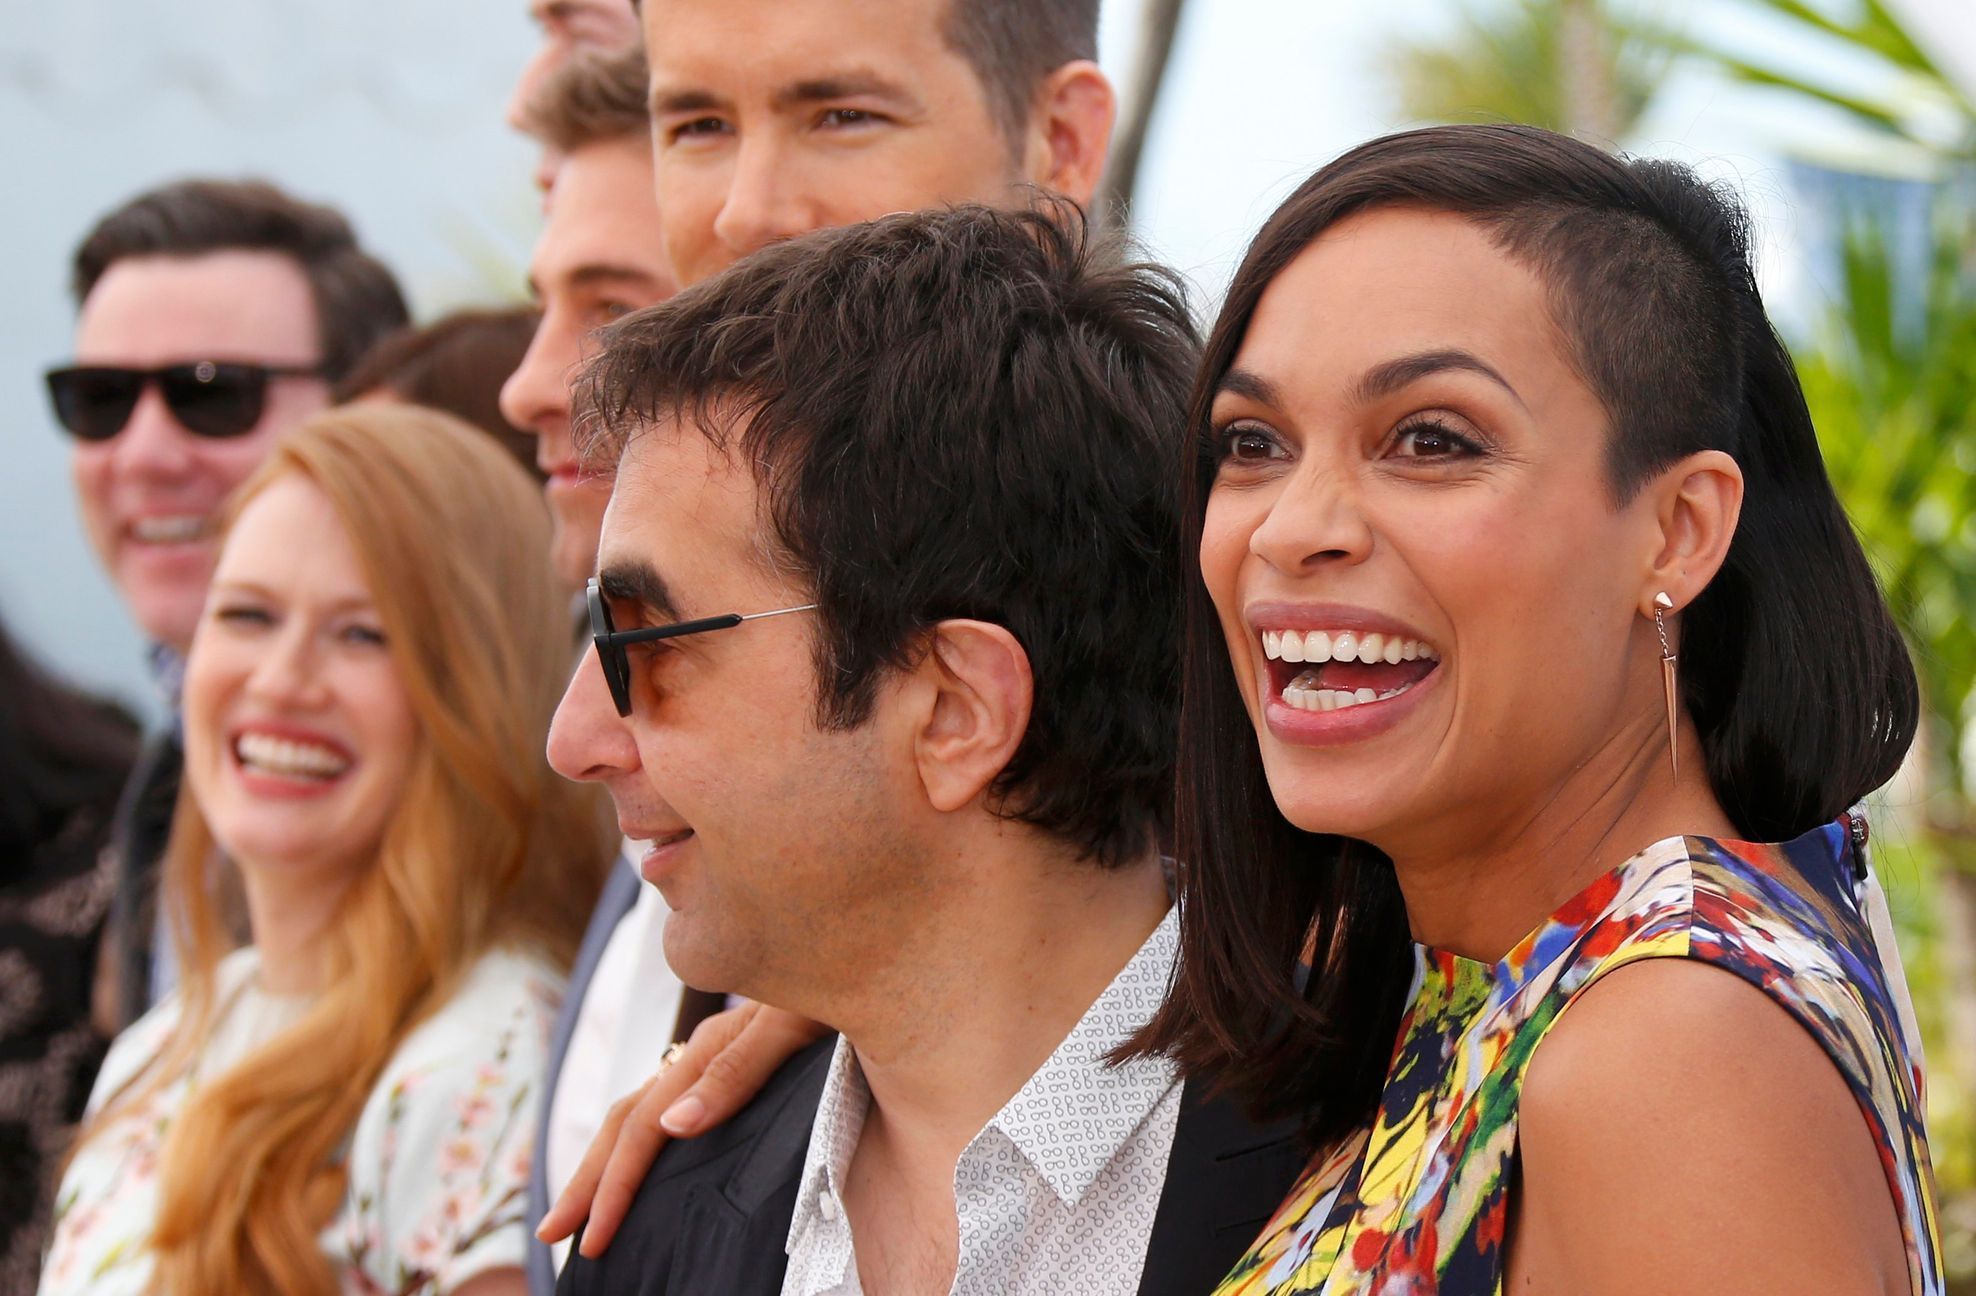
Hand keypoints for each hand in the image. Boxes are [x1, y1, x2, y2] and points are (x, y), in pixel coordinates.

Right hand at [536, 1001, 829, 1256]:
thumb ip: (737, 1070)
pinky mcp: (732, 1063)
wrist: (867, 955)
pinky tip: (643, 1166)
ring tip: (581, 1210)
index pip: (641, 1126)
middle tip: (551, 1235)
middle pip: (624, 1121)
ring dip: (606, 1164)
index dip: (613, 1185)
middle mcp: (698, 1055)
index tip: (595, 1238)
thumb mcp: (793, 1022)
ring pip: (640, 1113)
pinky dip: (642, 1144)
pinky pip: (669, 1106)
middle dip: (586, 1181)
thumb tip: (672, 1125)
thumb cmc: (839, 982)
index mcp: (705, 1050)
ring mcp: (711, 1058)